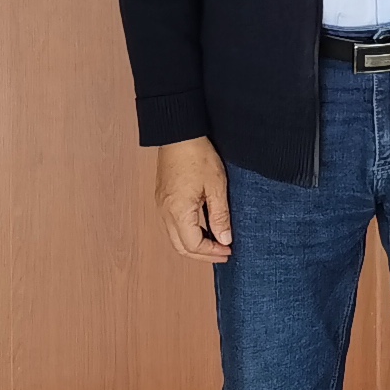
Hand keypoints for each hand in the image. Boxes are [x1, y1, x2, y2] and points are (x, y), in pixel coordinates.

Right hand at [154, 137, 232, 261]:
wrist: (179, 134)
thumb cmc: (197, 155)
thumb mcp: (216, 186)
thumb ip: (220, 216)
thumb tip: (224, 239)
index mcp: (178, 211)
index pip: (193, 245)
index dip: (212, 252)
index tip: (228, 251)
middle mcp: (165, 212)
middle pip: (181, 247)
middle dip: (203, 255)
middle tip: (223, 253)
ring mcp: (161, 206)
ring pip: (175, 237)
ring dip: (194, 245)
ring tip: (216, 243)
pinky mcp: (162, 199)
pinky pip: (172, 225)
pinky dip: (187, 232)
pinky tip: (203, 228)